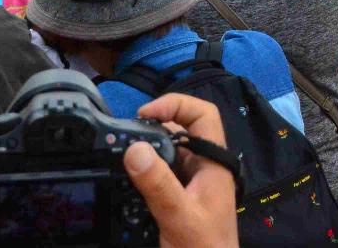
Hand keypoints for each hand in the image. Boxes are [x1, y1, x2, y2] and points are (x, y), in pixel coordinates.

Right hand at [127, 93, 238, 247]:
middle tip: (125, 135)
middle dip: (154, 127)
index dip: (176, 105)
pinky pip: (164, 172)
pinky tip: (129, 175)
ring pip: (170, 151)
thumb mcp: (178, 214)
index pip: (203, 114)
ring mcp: (194, 182)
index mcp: (214, 162)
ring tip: (122, 152)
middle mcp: (205, 166)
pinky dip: (147, 169)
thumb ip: (158, 184)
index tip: (145, 114)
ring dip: (148, 149)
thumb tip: (134, 149)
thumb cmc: (203, 247)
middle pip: (182, 130)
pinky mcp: (182, 196)